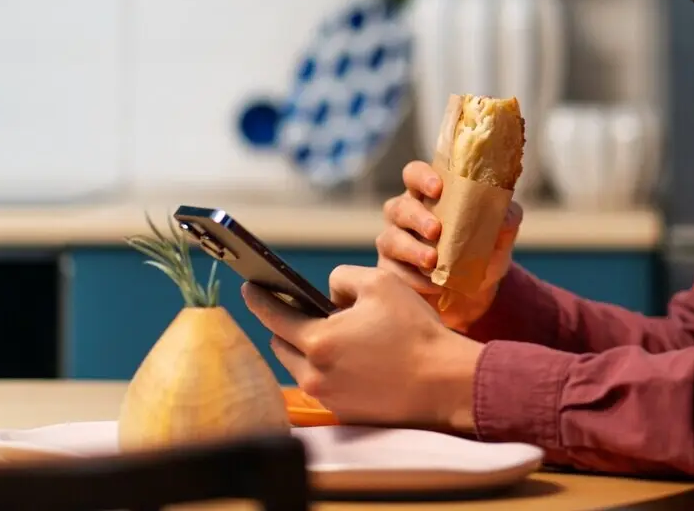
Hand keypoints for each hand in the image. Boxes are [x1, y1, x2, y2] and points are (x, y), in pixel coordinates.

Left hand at [241, 267, 482, 431]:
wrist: (443, 382)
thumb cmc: (414, 330)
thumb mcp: (379, 284)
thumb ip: (343, 279)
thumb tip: (328, 293)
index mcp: (318, 341)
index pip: (274, 316)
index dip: (259, 298)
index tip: (249, 287)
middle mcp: (314, 376)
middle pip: (281, 345)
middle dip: (286, 326)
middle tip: (303, 310)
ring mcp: (329, 398)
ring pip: (301, 368)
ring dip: (308, 349)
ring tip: (336, 335)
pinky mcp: (345, 413)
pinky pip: (324, 385)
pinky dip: (329, 370)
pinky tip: (355, 358)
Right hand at [376, 159, 522, 330]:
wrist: (475, 295)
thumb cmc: (482, 253)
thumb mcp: (501, 236)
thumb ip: (507, 219)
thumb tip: (506, 214)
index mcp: (428, 196)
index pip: (415, 174)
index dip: (422, 177)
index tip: (438, 188)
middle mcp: (405, 215)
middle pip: (398, 207)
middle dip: (416, 217)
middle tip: (436, 230)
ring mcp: (393, 242)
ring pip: (390, 239)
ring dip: (412, 249)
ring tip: (432, 262)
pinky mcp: (390, 271)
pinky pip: (393, 272)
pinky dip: (413, 278)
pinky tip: (433, 284)